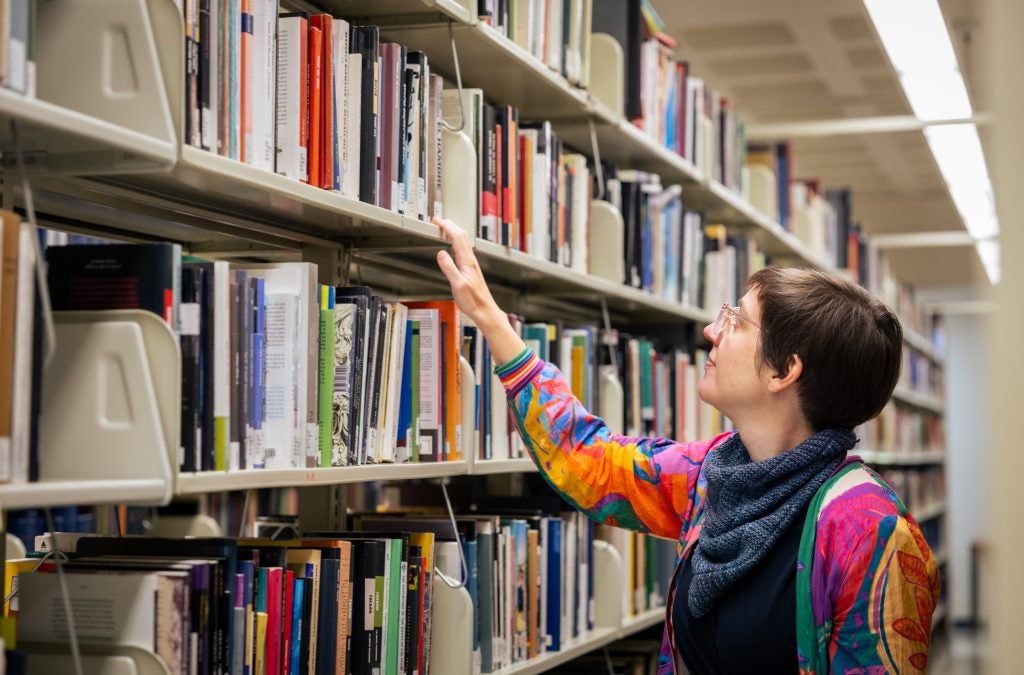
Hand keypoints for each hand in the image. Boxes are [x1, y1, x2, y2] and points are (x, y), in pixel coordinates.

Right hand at [433, 216, 526, 363]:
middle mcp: (471, 260)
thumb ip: (449, 268)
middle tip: (437, 221)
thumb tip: (440, 253)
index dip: (446, 226)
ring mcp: (472, 264)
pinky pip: (463, 249)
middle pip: (461, 235)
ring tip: (443, 228)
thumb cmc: (473, 301)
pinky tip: (453, 246)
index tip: (437, 221)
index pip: (457, 237)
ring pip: (463, 241)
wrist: (485, 310)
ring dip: (453, 232)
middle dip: (449, 225)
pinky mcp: (471, 269)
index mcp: (467, 261)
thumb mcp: (457, 285)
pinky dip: (456, 241)